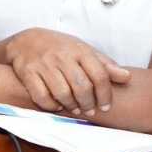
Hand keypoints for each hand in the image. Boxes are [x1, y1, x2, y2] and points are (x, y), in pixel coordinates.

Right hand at [2, 28, 130, 115]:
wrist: (25, 40)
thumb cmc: (59, 47)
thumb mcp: (82, 50)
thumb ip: (104, 64)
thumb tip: (126, 77)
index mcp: (79, 49)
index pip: (99, 75)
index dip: (105, 94)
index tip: (106, 105)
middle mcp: (62, 56)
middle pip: (82, 86)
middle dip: (88, 103)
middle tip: (90, 110)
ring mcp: (44, 64)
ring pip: (62, 93)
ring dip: (71, 106)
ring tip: (74, 108)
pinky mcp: (27, 72)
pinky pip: (41, 96)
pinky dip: (51, 105)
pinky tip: (56, 105)